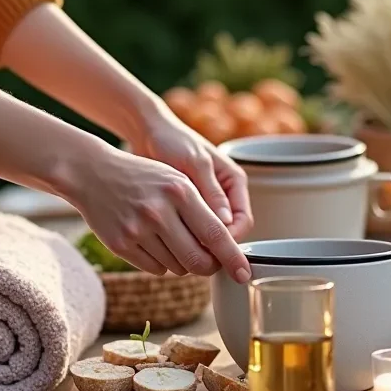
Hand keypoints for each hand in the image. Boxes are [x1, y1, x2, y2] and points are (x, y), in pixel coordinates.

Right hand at [65, 141, 251, 282]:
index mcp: (180, 192)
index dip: (233, 258)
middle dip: (209, 267)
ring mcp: (137, 230)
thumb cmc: (144, 177)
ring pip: (177, 268)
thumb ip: (203, 211)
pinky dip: (162, 263)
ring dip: (184, 263)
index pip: (216, 234)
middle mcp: (159, 212)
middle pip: (198, 261)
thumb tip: (225, 250)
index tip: (244, 275)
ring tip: (173, 239)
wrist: (93, 173)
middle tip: (211, 263)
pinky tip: (154, 242)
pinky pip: (155, 269)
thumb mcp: (177, 181)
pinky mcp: (120, 245)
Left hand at [130, 113, 254, 241]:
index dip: (231, 238)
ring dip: (199, 245)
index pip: (243, 220)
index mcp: (234, 182)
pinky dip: (185, 238)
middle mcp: (224, 195)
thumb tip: (225, 223)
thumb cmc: (173, 141)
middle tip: (196, 257)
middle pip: (229, 232)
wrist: (148, 133)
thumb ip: (211, 192)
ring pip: (210, 234)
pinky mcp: (187, 208)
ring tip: (182, 251)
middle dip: (215, 246)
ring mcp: (206, 202)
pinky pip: (192, 230)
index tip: (211, 249)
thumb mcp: (195, 164)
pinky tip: (171, 243)